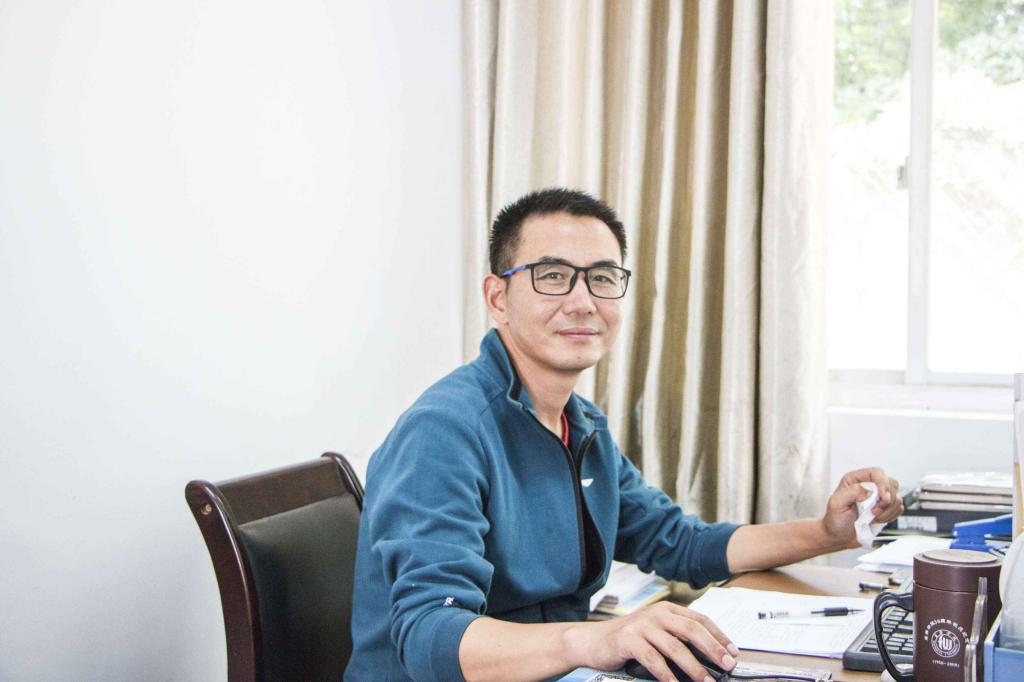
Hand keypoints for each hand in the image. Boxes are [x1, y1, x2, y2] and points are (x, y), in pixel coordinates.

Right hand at [566, 601, 737, 681]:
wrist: (594, 641)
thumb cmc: (629, 640)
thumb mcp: (656, 632)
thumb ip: (677, 637)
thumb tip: (710, 656)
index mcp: (667, 609)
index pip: (700, 620)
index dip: (719, 636)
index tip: (733, 653)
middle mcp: (656, 614)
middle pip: (692, 630)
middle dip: (713, 649)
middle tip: (727, 666)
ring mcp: (642, 626)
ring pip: (675, 647)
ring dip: (694, 667)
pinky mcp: (628, 640)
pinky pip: (653, 659)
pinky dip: (667, 674)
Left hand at [822, 467, 902, 548]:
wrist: (838, 536)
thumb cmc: (835, 520)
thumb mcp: (836, 503)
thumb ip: (851, 492)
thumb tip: (868, 492)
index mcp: (855, 480)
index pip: (876, 473)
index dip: (883, 483)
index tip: (883, 497)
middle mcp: (868, 487)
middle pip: (891, 483)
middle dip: (886, 500)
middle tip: (874, 511)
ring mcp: (878, 498)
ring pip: (896, 497)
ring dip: (887, 511)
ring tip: (872, 517)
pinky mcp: (885, 509)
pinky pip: (898, 509)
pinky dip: (890, 516)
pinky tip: (877, 520)